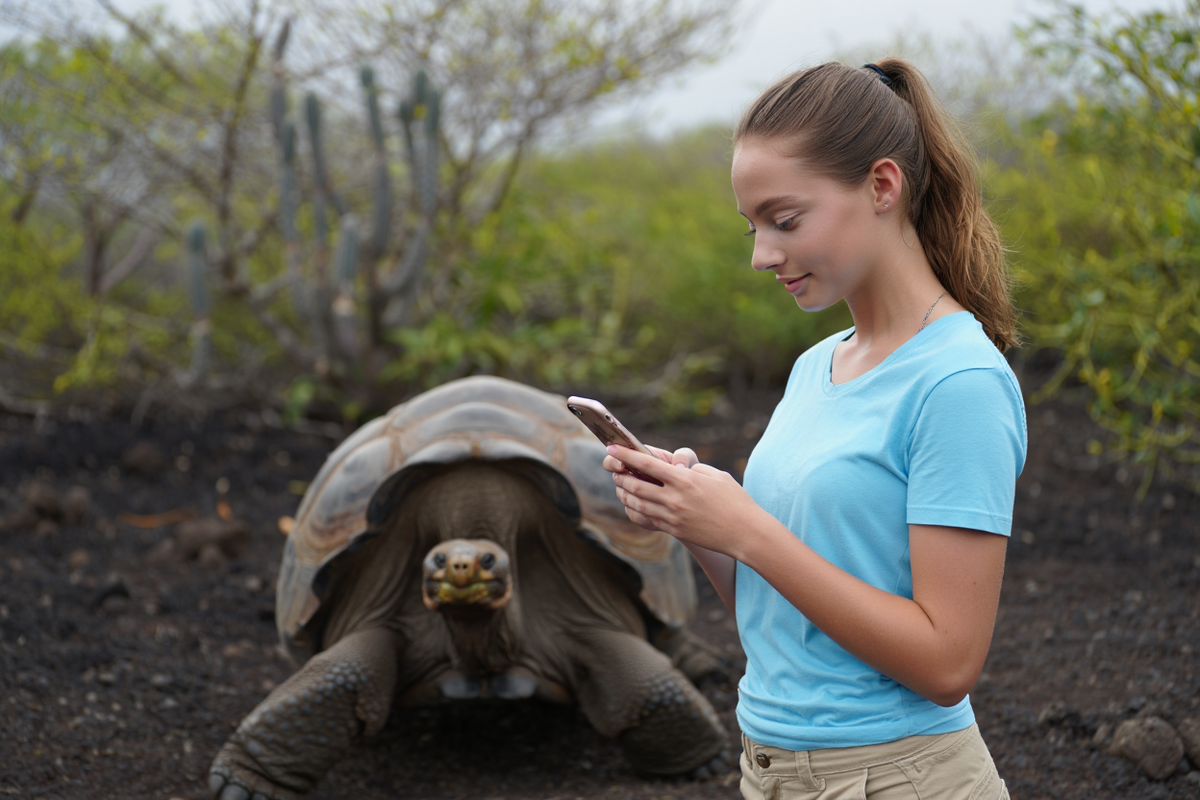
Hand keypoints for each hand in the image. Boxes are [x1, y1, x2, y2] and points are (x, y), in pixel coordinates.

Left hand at [602, 444, 764, 557]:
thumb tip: (678, 471)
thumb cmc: (735, 500)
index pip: (647, 464)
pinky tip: (632, 504)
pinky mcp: (674, 530)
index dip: (626, 455)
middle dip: (621, 475)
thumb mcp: (716, 475)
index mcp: (684, 480)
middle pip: (636, 485)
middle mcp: (674, 498)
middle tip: (614, 468)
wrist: (744, 533)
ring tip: (619, 485)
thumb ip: (693, 470)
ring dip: (624, 493)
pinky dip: (635, 509)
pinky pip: (647, 519)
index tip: (612, 448)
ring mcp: (672, 516)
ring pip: (637, 503)